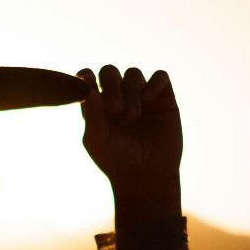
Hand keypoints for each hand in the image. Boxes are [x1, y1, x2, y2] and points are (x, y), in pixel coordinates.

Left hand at [80, 65, 181, 204]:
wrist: (146, 177)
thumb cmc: (117, 161)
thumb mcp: (97, 141)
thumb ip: (91, 114)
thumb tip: (86, 86)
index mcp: (97, 104)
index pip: (88, 78)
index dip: (86, 77)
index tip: (87, 86)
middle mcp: (118, 96)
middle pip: (110, 71)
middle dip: (110, 85)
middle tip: (114, 110)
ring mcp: (141, 96)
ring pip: (133, 74)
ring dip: (131, 91)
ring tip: (132, 116)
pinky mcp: (164, 99)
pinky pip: (160, 77)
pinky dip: (154, 83)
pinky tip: (148, 100)